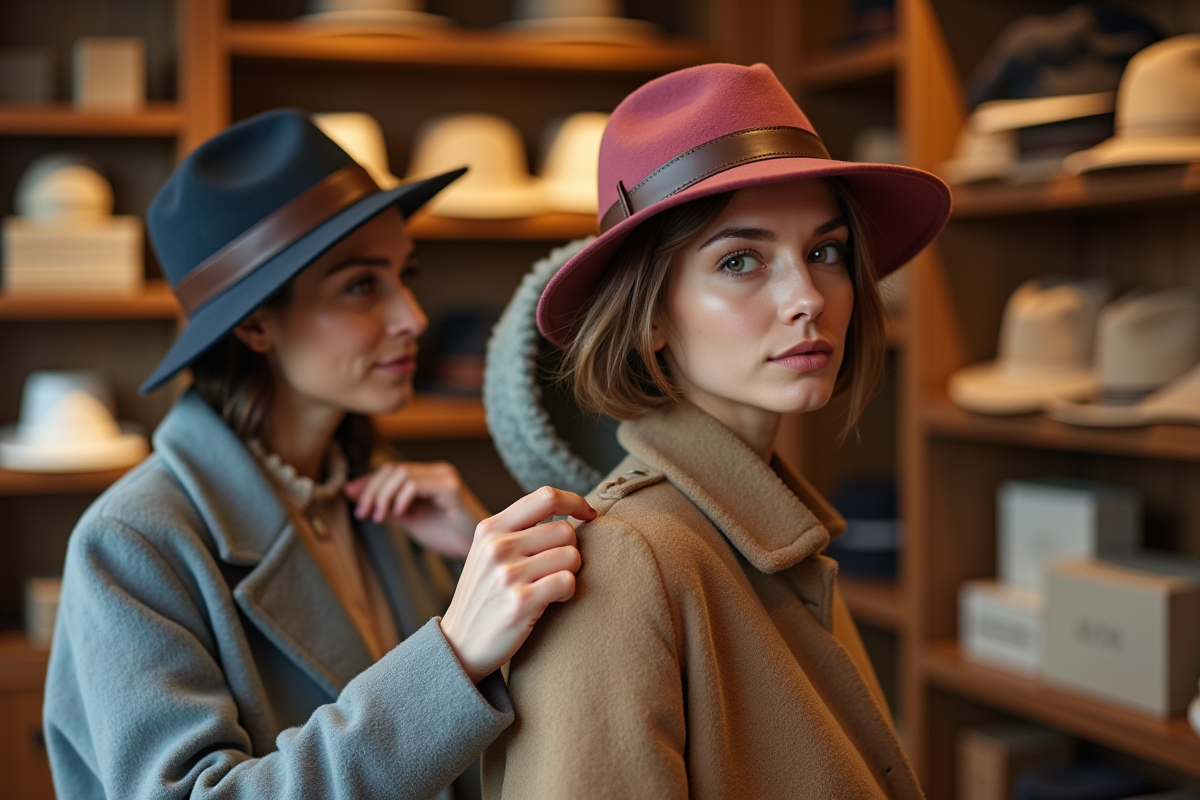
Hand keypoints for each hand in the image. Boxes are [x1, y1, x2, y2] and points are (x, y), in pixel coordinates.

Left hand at [344, 461, 486, 558]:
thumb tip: (354, 493)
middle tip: (363, 514)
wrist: (473, 551)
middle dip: (371, 491)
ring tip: (378, 517)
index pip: (391, 470)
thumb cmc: (445, 535)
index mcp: (427, 476)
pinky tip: (398, 514)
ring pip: (401, 474)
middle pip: (392, 469)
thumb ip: (386, 505)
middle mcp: (436, 471)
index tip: (351, 499)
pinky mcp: (451, 487)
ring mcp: (445, 477)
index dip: (368, 483)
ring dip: (383, 496)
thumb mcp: (408, 519)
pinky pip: (416, 484)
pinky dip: (401, 498)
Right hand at [440, 487, 594, 682]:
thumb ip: (519, 529)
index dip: (575, 501)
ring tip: (552, 586)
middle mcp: (496, 546)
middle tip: (557, 569)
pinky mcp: (519, 602)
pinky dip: (568, 592)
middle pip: (565, 529)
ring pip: (570, 556)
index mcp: (490, 528)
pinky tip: (554, 600)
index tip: (589, 514)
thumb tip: (568, 511)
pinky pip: (567, 582)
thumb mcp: (488, 553)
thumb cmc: (484, 596)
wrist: (459, 646)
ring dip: (571, 573)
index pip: (545, 496)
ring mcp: (506, 574)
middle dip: (570, 549)